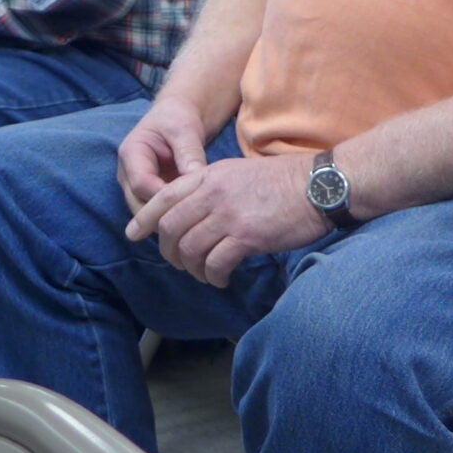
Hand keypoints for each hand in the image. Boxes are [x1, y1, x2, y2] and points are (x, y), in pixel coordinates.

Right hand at [117, 96, 214, 216]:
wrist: (176, 118)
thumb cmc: (178, 118)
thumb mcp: (184, 130)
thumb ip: (189, 153)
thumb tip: (197, 181)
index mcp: (131, 154)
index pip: (141, 184)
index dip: (165, 196)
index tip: (193, 200)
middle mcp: (127, 175)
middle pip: (139, 206)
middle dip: (165, 215)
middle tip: (196, 219)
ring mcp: (135, 188)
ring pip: (147, 215)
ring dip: (169, 219)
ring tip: (196, 220)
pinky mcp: (149, 196)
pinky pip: (157, 214)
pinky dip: (173, 218)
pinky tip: (193, 219)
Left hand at [124, 153, 327, 285]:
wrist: (318, 185)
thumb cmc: (281, 182)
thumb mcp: (236, 173)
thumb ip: (210, 188)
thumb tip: (190, 214)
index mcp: (208, 175)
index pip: (163, 197)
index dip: (144, 218)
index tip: (134, 234)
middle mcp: (212, 193)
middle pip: (170, 227)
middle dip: (167, 250)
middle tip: (178, 263)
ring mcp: (228, 214)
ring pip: (189, 248)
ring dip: (192, 268)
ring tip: (203, 274)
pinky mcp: (247, 236)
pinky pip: (216, 263)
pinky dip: (213, 276)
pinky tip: (220, 279)